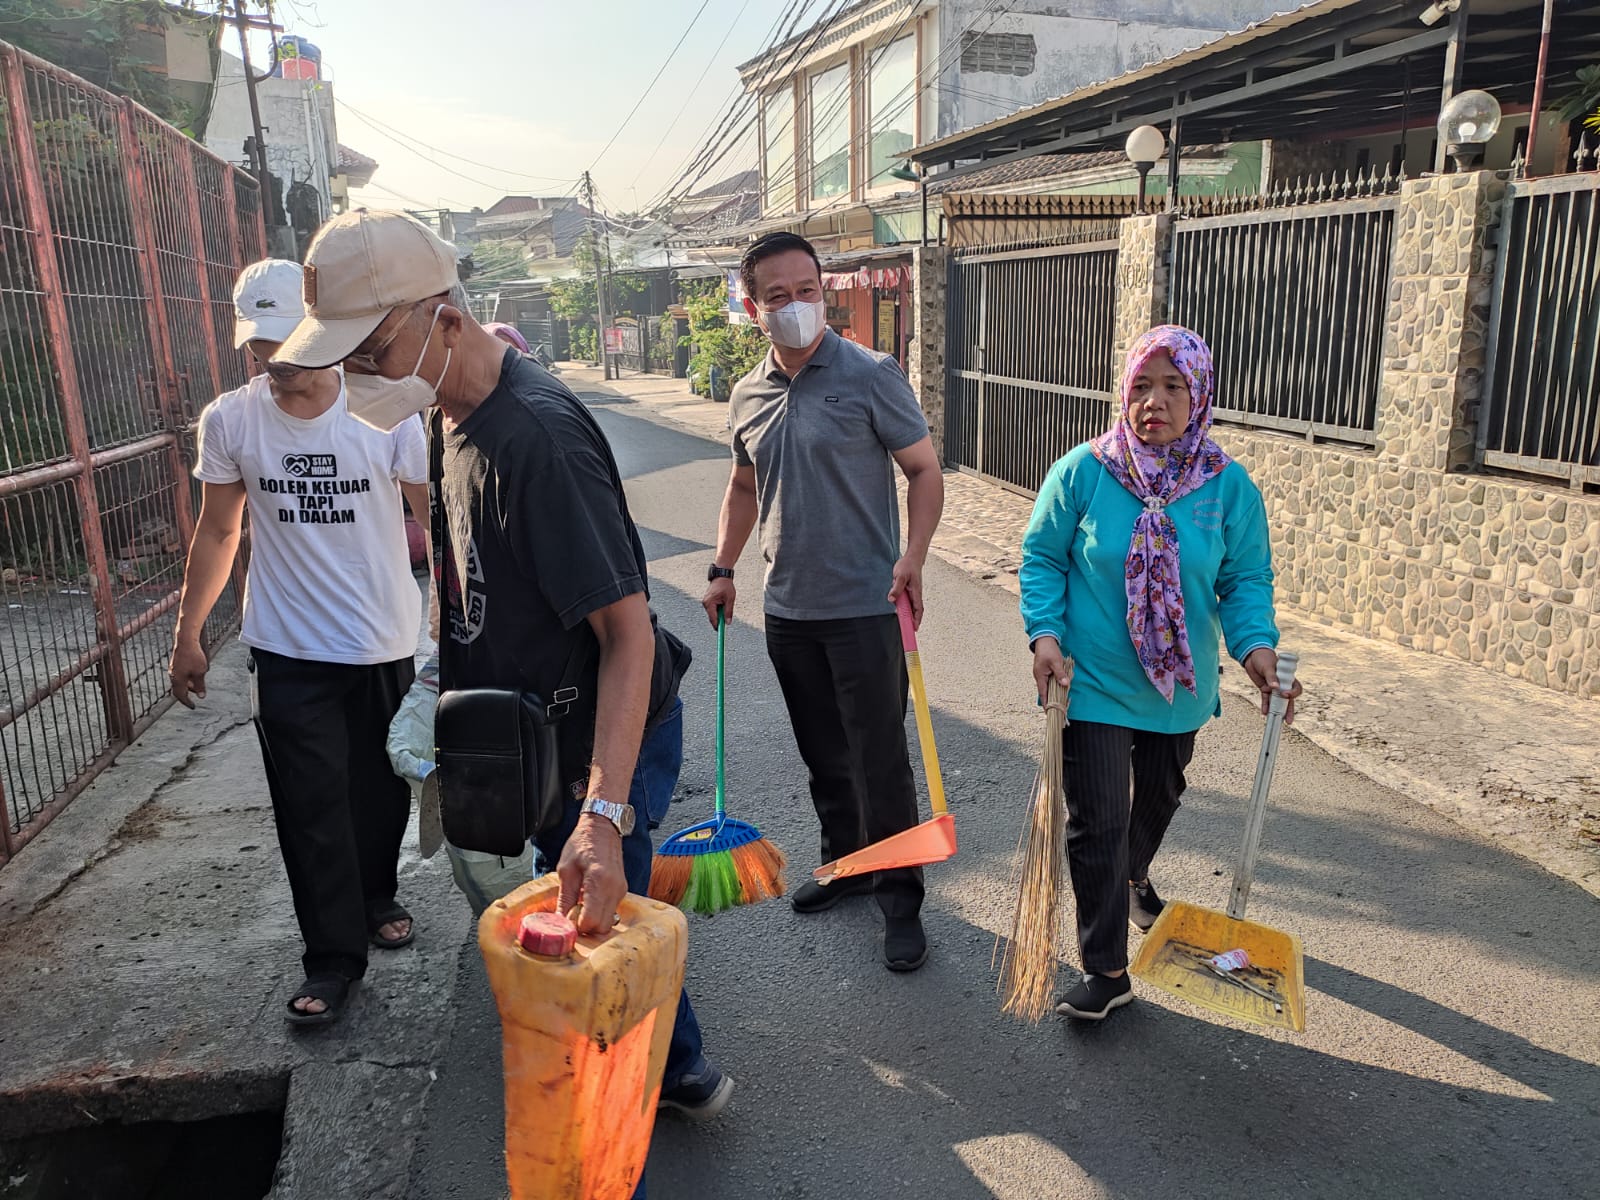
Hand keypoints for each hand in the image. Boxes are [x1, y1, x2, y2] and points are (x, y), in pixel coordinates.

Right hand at [169, 639, 208, 708]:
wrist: (186, 640)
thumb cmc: (193, 656)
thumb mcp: (200, 672)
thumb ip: (200, 685)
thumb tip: (201, 696)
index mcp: (177, 680)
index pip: (180, 696)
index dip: (187, 702)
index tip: (193, 706)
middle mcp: (173, 675)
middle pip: (179, 689)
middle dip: (188, 693)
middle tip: (198, 694)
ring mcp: (174, 668)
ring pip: (180, 681)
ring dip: (189, 684)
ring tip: (199, 683)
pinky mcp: (176, 662)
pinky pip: (181, 674)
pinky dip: (188, 677)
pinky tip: (195, 673)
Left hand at [556, 814, 626, 935]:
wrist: (602, 828)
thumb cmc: (583, 843)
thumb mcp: (566, 869)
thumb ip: (564, 898)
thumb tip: (560, 921)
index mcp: (599, 881)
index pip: (591, 920)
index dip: (576, 927)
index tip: (566, 922)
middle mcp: (615, 888)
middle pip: (602, 926)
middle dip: (586, 928)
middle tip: (571, 918)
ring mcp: (621, 890)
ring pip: (608, 922)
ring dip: (593, 922)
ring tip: (578, 908)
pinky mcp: (622, 890)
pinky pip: (611, 911)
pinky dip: (599, 913)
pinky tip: (588, 902)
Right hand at [701, 577, 735, 629]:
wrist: (721, 576)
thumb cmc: (725, 586)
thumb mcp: (730, 599)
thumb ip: (728, 611)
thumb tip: (728, 622)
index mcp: (709, 603)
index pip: (713, 618)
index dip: (717, 626)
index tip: (720, 632)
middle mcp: (705, 603)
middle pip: (712, 617)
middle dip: (719, 619)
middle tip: (727, 618)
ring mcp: (706, 602)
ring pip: (713, 613)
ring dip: (719, 613)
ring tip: (726, 604)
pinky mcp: (707, 601)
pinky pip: (712, 609)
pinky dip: (718, 610)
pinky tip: (722, 603)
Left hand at [887, 554, 924, 629]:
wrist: (912, 557)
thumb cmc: (908, 566)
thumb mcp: (900, 576)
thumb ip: (896, 588)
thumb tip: (891, 600)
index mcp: (916, 592)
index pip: (918, 609)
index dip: (917, 619)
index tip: (915, 628)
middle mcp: (915, 594)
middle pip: (915, 611)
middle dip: (913, 621)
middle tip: (908, 631)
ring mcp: (912, 592)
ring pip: (911, 607)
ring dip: (908, 615)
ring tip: (904, 624)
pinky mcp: (908, 590)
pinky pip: (907, 601)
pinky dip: (904, 608)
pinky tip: (899, 611)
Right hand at [1031, 636, 1072, 704]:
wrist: (1044, 640)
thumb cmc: (1049, 651)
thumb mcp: (1056, 662)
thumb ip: (1060, 674)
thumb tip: (1065, 684)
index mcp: (1040, 676)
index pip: (1043, 693)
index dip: (1046, 703)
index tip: (1048, 712)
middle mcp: (1039, 677)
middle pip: (1045, 691)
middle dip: (1050, 700)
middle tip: (1057, 708)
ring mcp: (1041, 674)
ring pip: (1047, 686)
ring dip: (1053, 692)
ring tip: (1059, 701)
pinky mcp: (1044, 671)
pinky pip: (1049, 681)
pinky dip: (1053, 685)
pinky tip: (1059, 687)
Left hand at [1243, 647, 1301, 724]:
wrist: (1252, 656)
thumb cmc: (1264, 658)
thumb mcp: (1268, 666)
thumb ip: (1271, 676)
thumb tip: (1274, 687)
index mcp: (1287, 677)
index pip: (1295, 687)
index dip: (1292, 693)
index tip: (1285, 695)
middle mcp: (1282, 684)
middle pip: (1288, 699)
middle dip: (1288, 710)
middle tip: (1288, 720)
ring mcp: (1274, 687)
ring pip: (1277, 701)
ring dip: (1277, 711)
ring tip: (1277, 721)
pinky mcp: (1265, 689)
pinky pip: (1266, 699)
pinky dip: (1265, 706)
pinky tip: (1265, 713)